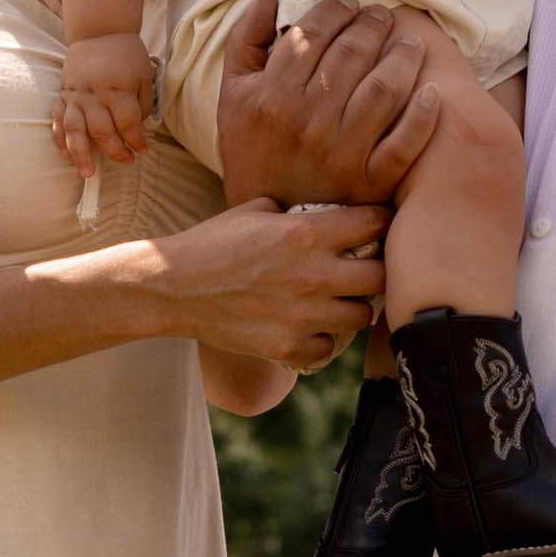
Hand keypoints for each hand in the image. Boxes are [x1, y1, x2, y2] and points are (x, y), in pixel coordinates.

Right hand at [52, 33, 156, 172]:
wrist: (99, 31)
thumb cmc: (126, 54)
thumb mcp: (144, 75)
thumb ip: (143, 103)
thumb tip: (137, 128)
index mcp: (118, 89)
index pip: (128, 123)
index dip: (137, 141)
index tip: (144, 150)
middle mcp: (95, 95)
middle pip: (102, 131)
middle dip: (115, 151)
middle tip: (126, 162)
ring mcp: (76, 96)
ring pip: (75, 130)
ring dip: (81, 154)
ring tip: (87, 173)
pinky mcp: (64, 94)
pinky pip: (58, 119)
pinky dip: (60, 138)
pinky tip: (66, 153)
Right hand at [153, 200, 386, 390]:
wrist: (172, 288)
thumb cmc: (213, 242)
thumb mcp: (255, 209)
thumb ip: (299, 210)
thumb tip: (331, 211)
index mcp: (307, 232)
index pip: (377, 223)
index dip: (381, 224)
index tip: (375, 229)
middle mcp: (313, 274)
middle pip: (383, 275)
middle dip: (377, 269)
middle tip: (364, 268)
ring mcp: (303, 315)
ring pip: (363, 315)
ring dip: (354, 306)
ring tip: (337, 299)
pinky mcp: (289, 347)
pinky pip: (330, 346)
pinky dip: (323, 337)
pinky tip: (307, 324)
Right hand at [214, 0, 430, 206]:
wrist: (265, 218)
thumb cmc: (252, 147)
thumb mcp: (232, 93)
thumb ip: (246, 40)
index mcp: (272, 95)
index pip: (314, 33)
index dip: (336, 9)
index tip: (349, 2)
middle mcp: (307, 120)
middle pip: (352, 54)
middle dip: (372, 24)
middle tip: (381, 16)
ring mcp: (342, 152)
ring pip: (384, 89)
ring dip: (403, 56)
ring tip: (409, 43)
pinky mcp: (369, 180)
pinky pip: (405, 143)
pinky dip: (424, 115)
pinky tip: (432, 92)